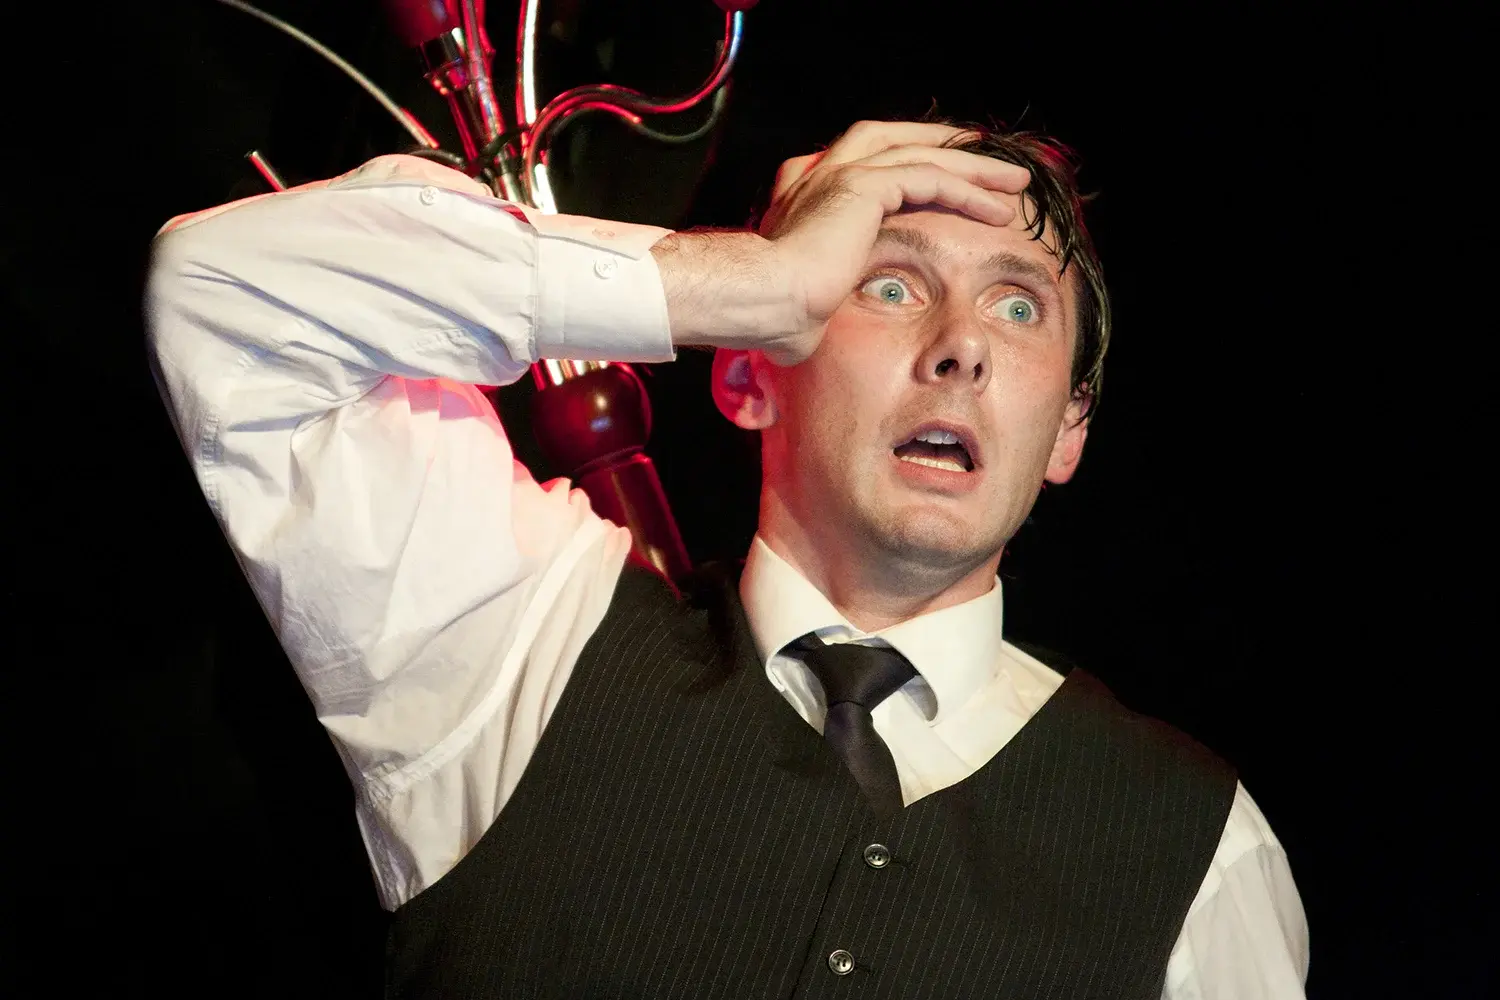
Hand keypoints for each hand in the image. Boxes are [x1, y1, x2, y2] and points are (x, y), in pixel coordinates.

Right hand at [757, 121, 1029, 363]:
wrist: (761, 302)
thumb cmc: (773, 316)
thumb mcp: (803, 302)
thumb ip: (817, 298)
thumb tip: (811, 334)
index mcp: (802, 193)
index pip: (868, 164)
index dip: (911, 166)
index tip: (945, 182)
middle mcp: (818, 171)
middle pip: (898, 141)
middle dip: (948, 149)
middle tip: (989, 164)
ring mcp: (840, 172)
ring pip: (923, 155)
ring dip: (973, 168)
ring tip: (1013, 182)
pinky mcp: (863, 185)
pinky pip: (929, 179)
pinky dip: (966, 191)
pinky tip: (997, 208)